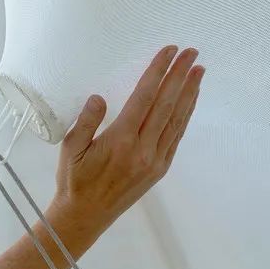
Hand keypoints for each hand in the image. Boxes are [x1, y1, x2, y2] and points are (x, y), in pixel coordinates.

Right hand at [50, 45, 203, 235]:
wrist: (86, 216)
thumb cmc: (74, 180)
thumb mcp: (70, 149)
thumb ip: (86, 122)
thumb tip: (99, 98)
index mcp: (121, 140)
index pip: (144, 97)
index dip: (158, 72)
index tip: (169, 52)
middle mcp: (143, 149)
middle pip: (166, 104)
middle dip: (180, 76)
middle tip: (192, 52)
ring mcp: (155, 160)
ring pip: (176, 120)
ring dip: (189, 93)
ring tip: (199, 70)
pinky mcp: (160, 168)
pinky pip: (176, 136)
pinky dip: (185, 115)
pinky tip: (190, 100)